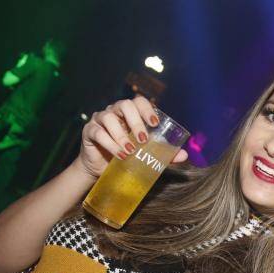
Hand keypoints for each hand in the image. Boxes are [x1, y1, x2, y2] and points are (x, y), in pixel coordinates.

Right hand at [74, 96, 188, 179]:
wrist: (102, 170)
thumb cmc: (126, 157)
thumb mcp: (147, 155)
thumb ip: (164, 154)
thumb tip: (184, 155)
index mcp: (130, 114)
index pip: (138, 101)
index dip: (146, 109)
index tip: (155, 123)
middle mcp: (115, 112)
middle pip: (124, 105)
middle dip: (135, 121)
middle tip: (143, 139)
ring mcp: (100, 120)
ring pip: (109, 117)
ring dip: (121, 135)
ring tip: (130, 151)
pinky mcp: (89, 131)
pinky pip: (98, 132)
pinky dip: (110, 144)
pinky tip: (120, 154)